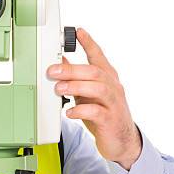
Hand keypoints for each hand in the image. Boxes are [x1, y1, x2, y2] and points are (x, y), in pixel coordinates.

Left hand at [47, 28, 141, 169]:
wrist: (121, 142)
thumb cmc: (103, 115)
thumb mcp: (88, 95)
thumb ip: (76, 80)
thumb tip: (59, 63)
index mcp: (107, 79)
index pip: (99, 57)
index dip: (89, 43)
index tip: (78, 32)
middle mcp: (112, 88)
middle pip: (95, 72)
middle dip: (72, 69)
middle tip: (52, 71)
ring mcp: (113, 104)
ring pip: (98, 88)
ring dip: (76, 86)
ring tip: (59, 89)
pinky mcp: (111, 120)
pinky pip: (97, 112)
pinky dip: (81, 110)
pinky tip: (69, 111)